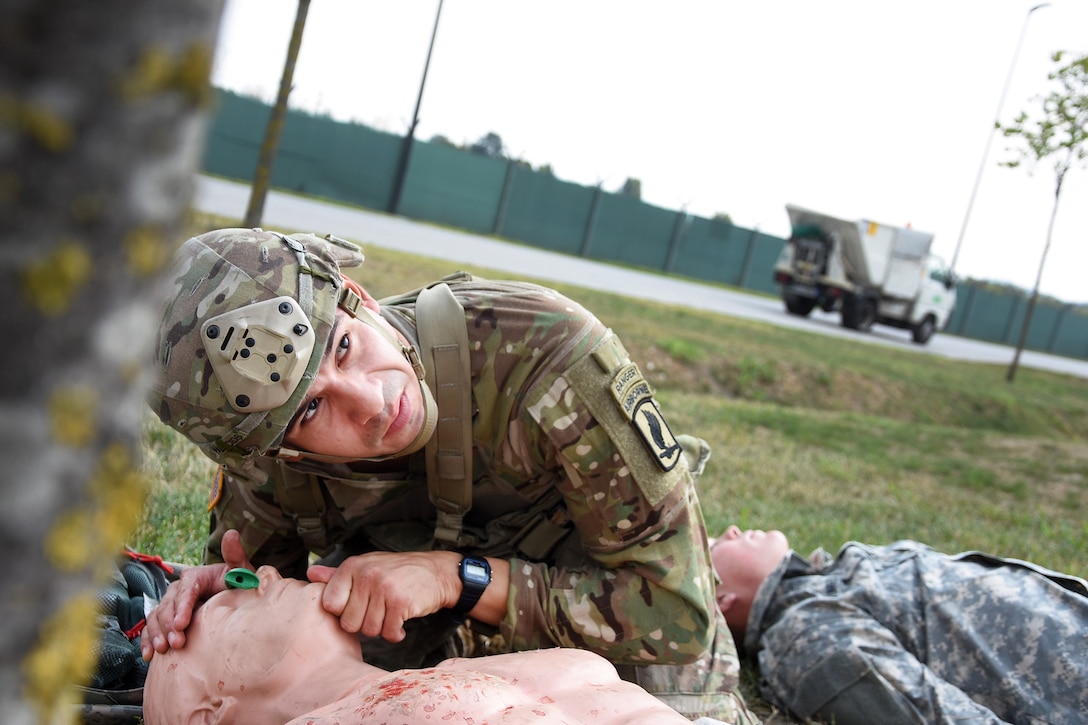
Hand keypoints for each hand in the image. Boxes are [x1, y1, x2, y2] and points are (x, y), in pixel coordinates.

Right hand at [140, 530, 252, 659]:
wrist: (233, 600)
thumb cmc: (238, 585)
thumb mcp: (240, 572)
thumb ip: (236, 556)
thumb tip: (231, 533)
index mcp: (196, 577)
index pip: (186, 589)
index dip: (182, 606)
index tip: (182, 623)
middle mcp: (179, 589)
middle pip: (168, 605)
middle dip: (170, 624)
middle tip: (177, 643)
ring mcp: (170, 605)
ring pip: (156, 617)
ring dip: (157, 633)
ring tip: (163, 649)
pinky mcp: (165, 619)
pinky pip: (150, 628)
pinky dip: (147, 640)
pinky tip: (148, 655)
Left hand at [306, 550, 461, 642]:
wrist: (437, 573)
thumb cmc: (399, 572)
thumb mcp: (367, 566)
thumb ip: (337, 575)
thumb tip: (310, 574)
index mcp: (352, 566)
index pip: (330, 605)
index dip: (344, 612)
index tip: (359, 606)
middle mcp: (366, 575)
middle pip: (349, 623)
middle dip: (364, 623)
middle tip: (379, 612)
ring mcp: (384, 588)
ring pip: (369, 631)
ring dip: (382, 629)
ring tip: (390, 615)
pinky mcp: (401, 603)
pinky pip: (388, 633)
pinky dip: (396, 634)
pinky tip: (401, 623)